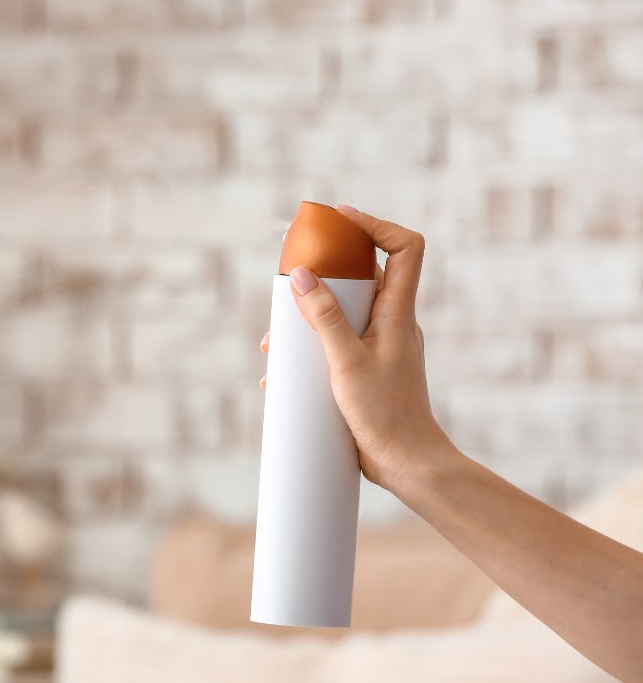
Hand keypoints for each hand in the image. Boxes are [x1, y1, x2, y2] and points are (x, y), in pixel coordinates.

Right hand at [260, 205, 449, 492]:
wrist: (408, 464)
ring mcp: (383, 346)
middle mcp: (394, 323)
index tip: (339, 219)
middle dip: (324, 273)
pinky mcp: (369, 370)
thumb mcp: (346, 362)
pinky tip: (284, 373)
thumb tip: (302, 275)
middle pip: (365, 276)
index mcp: (399, 312)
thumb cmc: (386, 414)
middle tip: (290, 277)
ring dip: (309, 317)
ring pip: (346, 313)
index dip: (376, 225)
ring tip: (275, 341)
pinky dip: (312, 347)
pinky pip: (339, 342)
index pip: (406, 248)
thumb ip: (324, 316)